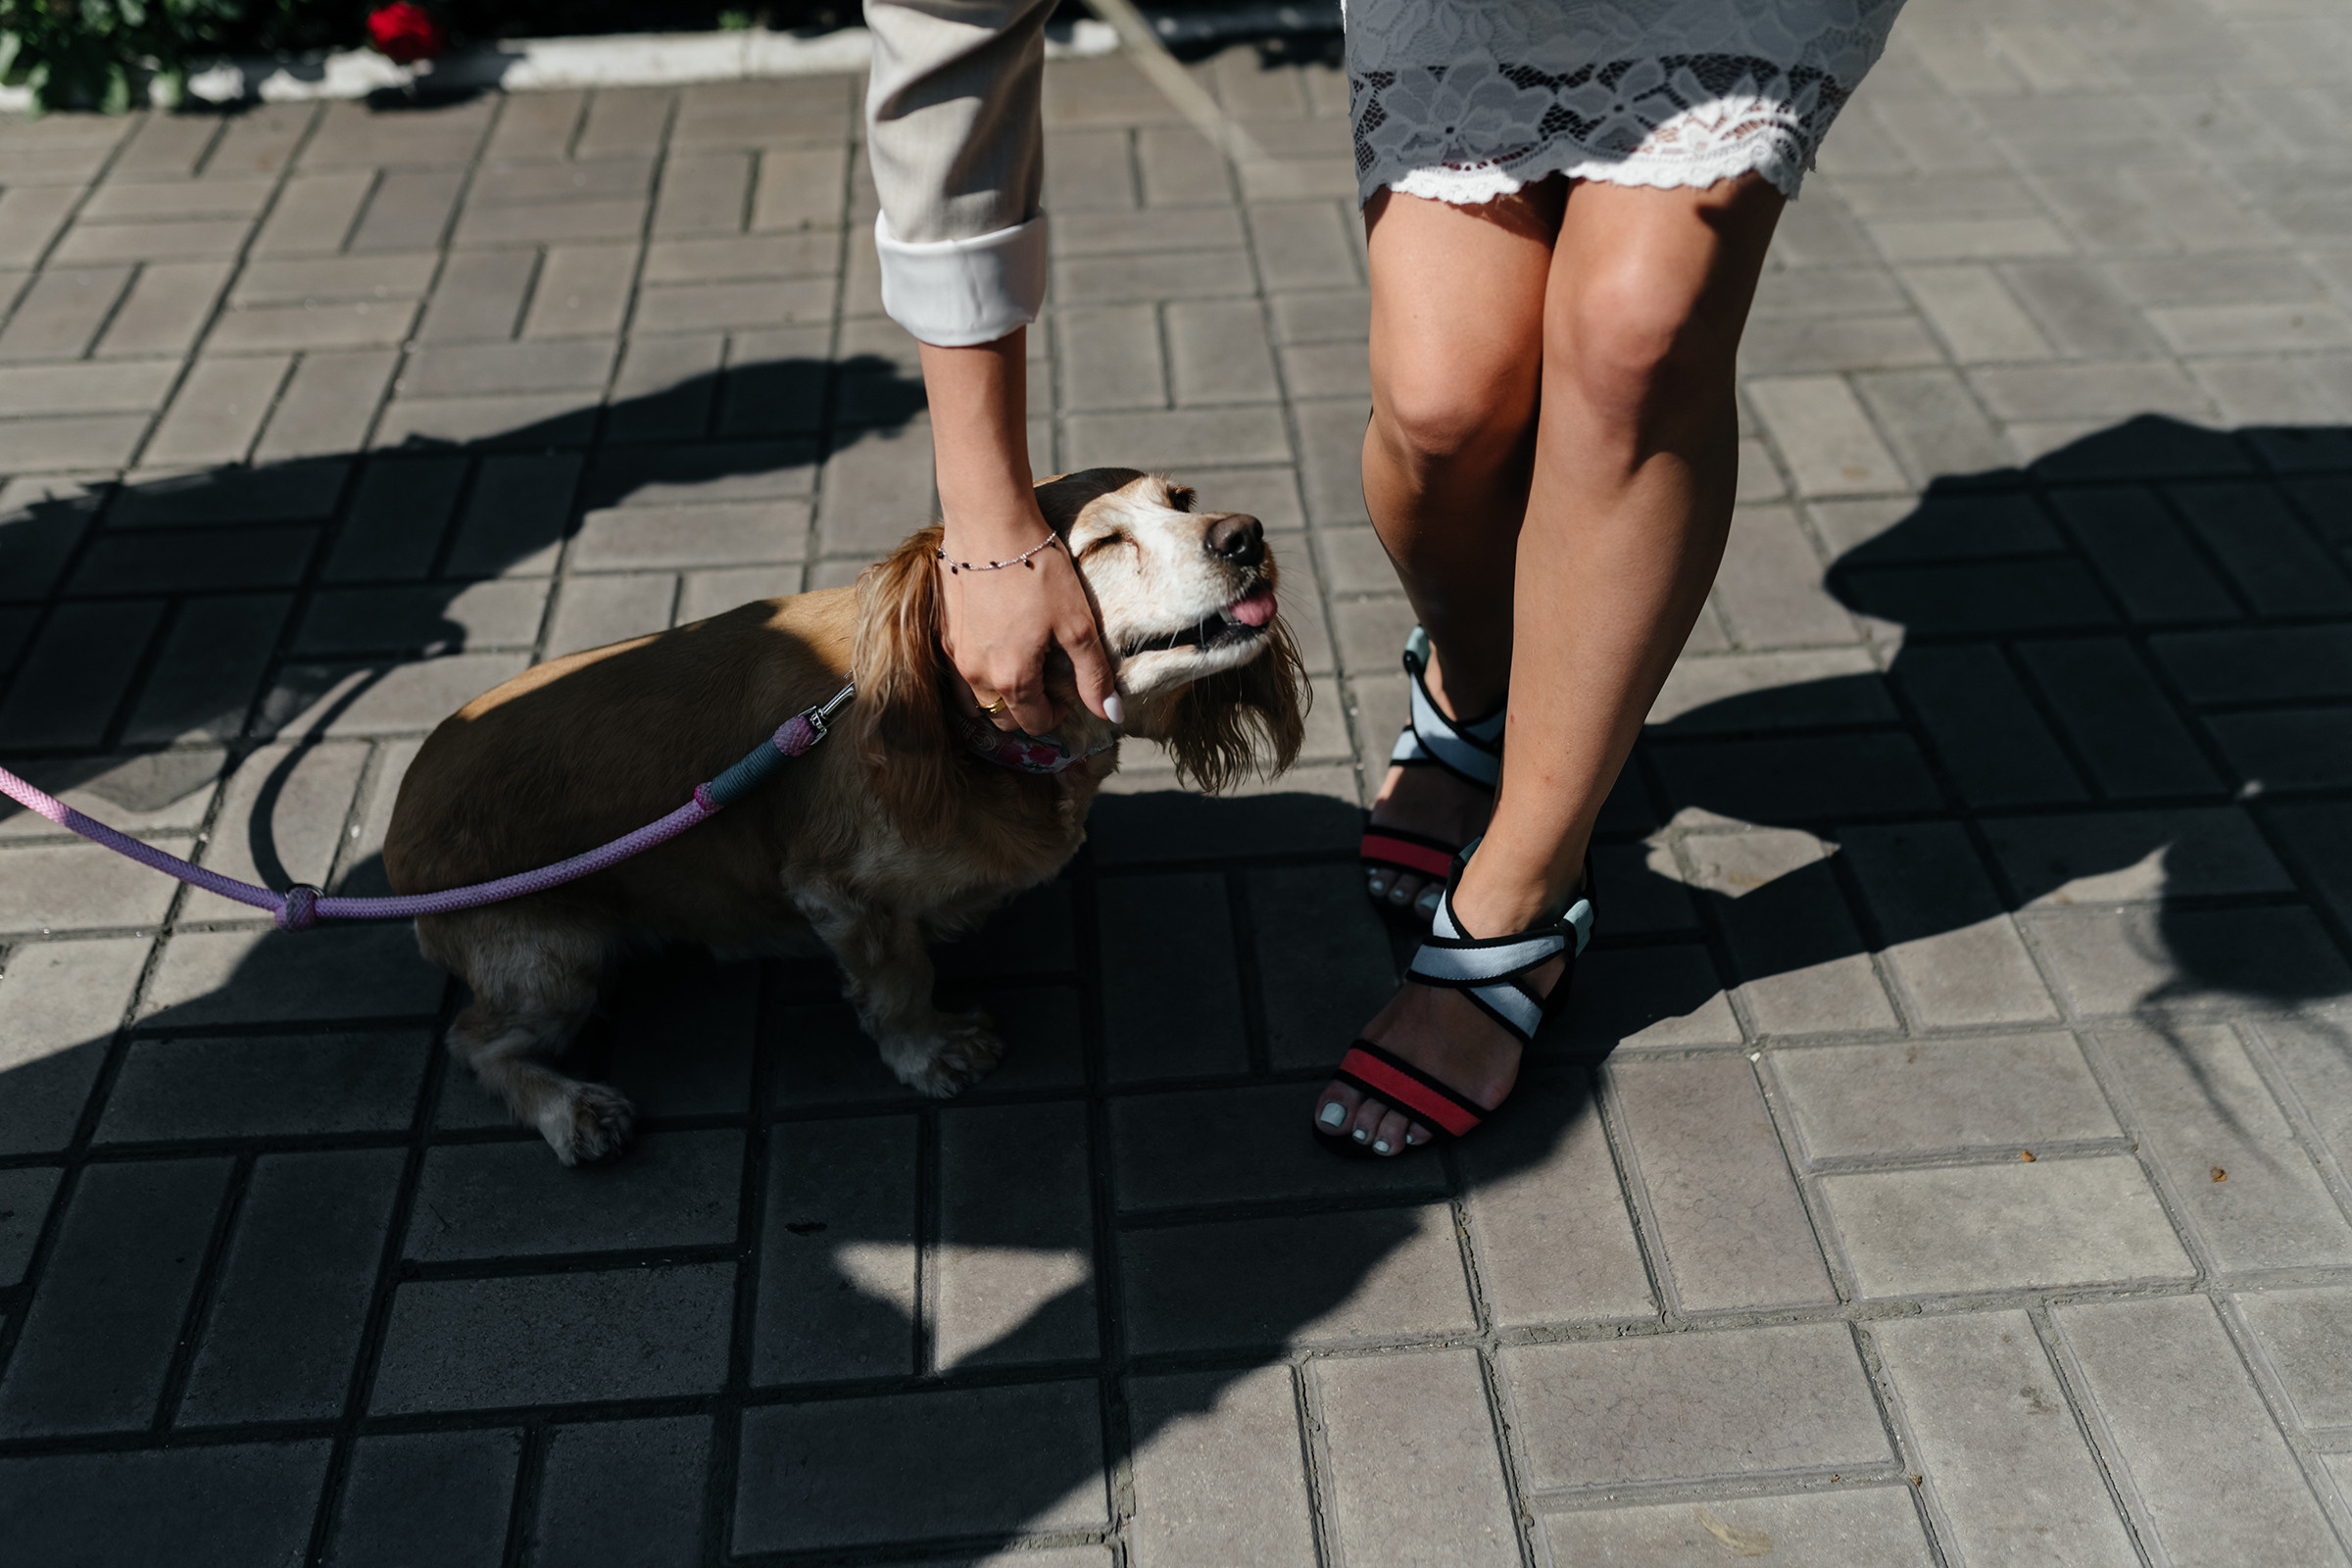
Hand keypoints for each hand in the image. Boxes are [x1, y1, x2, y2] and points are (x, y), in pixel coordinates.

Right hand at [939, 497, 1117, 736]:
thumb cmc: (1038, 571)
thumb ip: (1093, 674)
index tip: (1068, 691)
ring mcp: (953, 654)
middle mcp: (975, 675)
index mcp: (1012, 680)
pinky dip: (976, 672)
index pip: (1034, 724)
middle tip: (1046, 681)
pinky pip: (957, 670)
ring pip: (974, 698)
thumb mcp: (1077, 624)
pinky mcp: (941, 631)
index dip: (1058, 715)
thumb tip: (1112, 715)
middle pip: (1001, 717)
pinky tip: (994, 644)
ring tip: (1019, 666)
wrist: (990, 523)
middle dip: (1025, 710)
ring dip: (997, 694)